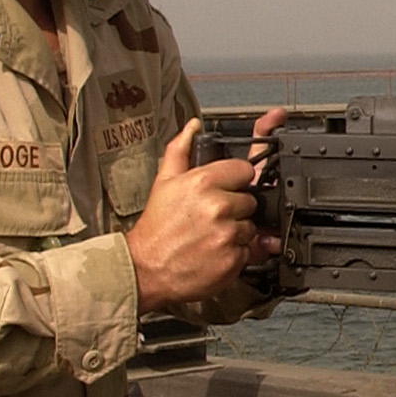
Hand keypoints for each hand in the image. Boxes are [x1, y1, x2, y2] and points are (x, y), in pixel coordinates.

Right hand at [126, 120, 278, 312]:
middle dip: (235, 207)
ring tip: (210, 234)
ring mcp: (227, 234)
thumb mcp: (164, 182)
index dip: (235, 180)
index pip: (245, 170)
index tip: (225, 188)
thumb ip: (180, 149)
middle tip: (211, 216)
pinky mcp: (233, 259)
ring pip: (250, 226)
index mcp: (203, 183)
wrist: (145, 269)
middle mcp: (218, 207)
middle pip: (250, 199)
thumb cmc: (155, 228)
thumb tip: (192, 127)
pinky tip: (214, 250)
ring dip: (236, 230)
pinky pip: (248, 250)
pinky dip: (235, 252)